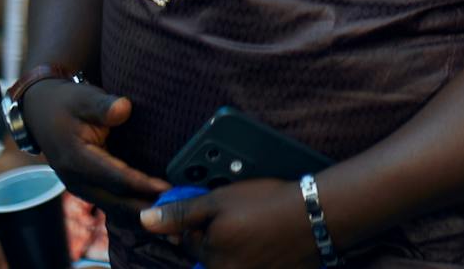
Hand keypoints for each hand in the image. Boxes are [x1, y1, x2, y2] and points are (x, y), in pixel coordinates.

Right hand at [23, 77, 165, 210]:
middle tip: (181, 208)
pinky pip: (115, 205)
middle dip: (148, 210)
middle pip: (117, 203)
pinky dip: (137, 209)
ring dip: (144, 215)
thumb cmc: (67, 104)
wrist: (43, 114)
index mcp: (77, 161)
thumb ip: (103, 106)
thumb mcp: (83, 98)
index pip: (115, 179)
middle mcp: (78, 181)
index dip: (142, 185)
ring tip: (175, 217)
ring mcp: (84, 188)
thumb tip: (123, 108)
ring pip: (117, 210)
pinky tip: (160, 210)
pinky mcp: (91, 189)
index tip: (168, 189)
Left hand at [141, 178, 320, 268]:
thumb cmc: (267, 206)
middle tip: (244, 215)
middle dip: (222, 235)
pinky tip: (274, 238)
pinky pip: (258, 262)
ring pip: (235, 257)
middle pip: (212, 255)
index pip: (190, 243)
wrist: (318, 214)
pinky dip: (262, 253)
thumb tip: (145, 220)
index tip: (220, 209)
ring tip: (261, 225)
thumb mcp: (219, 201)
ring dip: (242, 243)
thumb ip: (180, 214)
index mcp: (210, 263)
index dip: (201, 222)